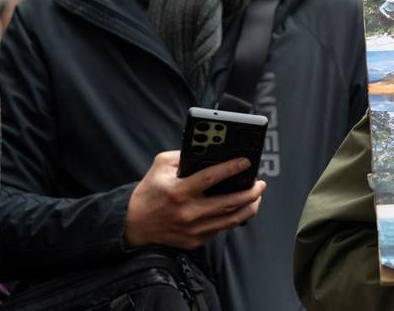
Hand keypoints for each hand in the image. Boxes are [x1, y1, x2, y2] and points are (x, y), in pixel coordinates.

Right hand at [124, 150, 265, 248]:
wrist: (133, 225)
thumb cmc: (150, 192)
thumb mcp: (160, 167)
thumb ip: (182, 156)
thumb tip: (209, 152)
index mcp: (178, 191)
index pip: (210, 178)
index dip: (231, 169)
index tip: (246, 162)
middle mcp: (187, 212)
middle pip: (229, 203)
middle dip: (251, 192)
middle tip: (260, 184)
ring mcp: (192, 230)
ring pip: (231, 220)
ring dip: (249, 207)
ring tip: (256, 196)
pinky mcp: (195, 241)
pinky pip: (221, 229)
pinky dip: (233, 218)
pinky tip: (239, 208)